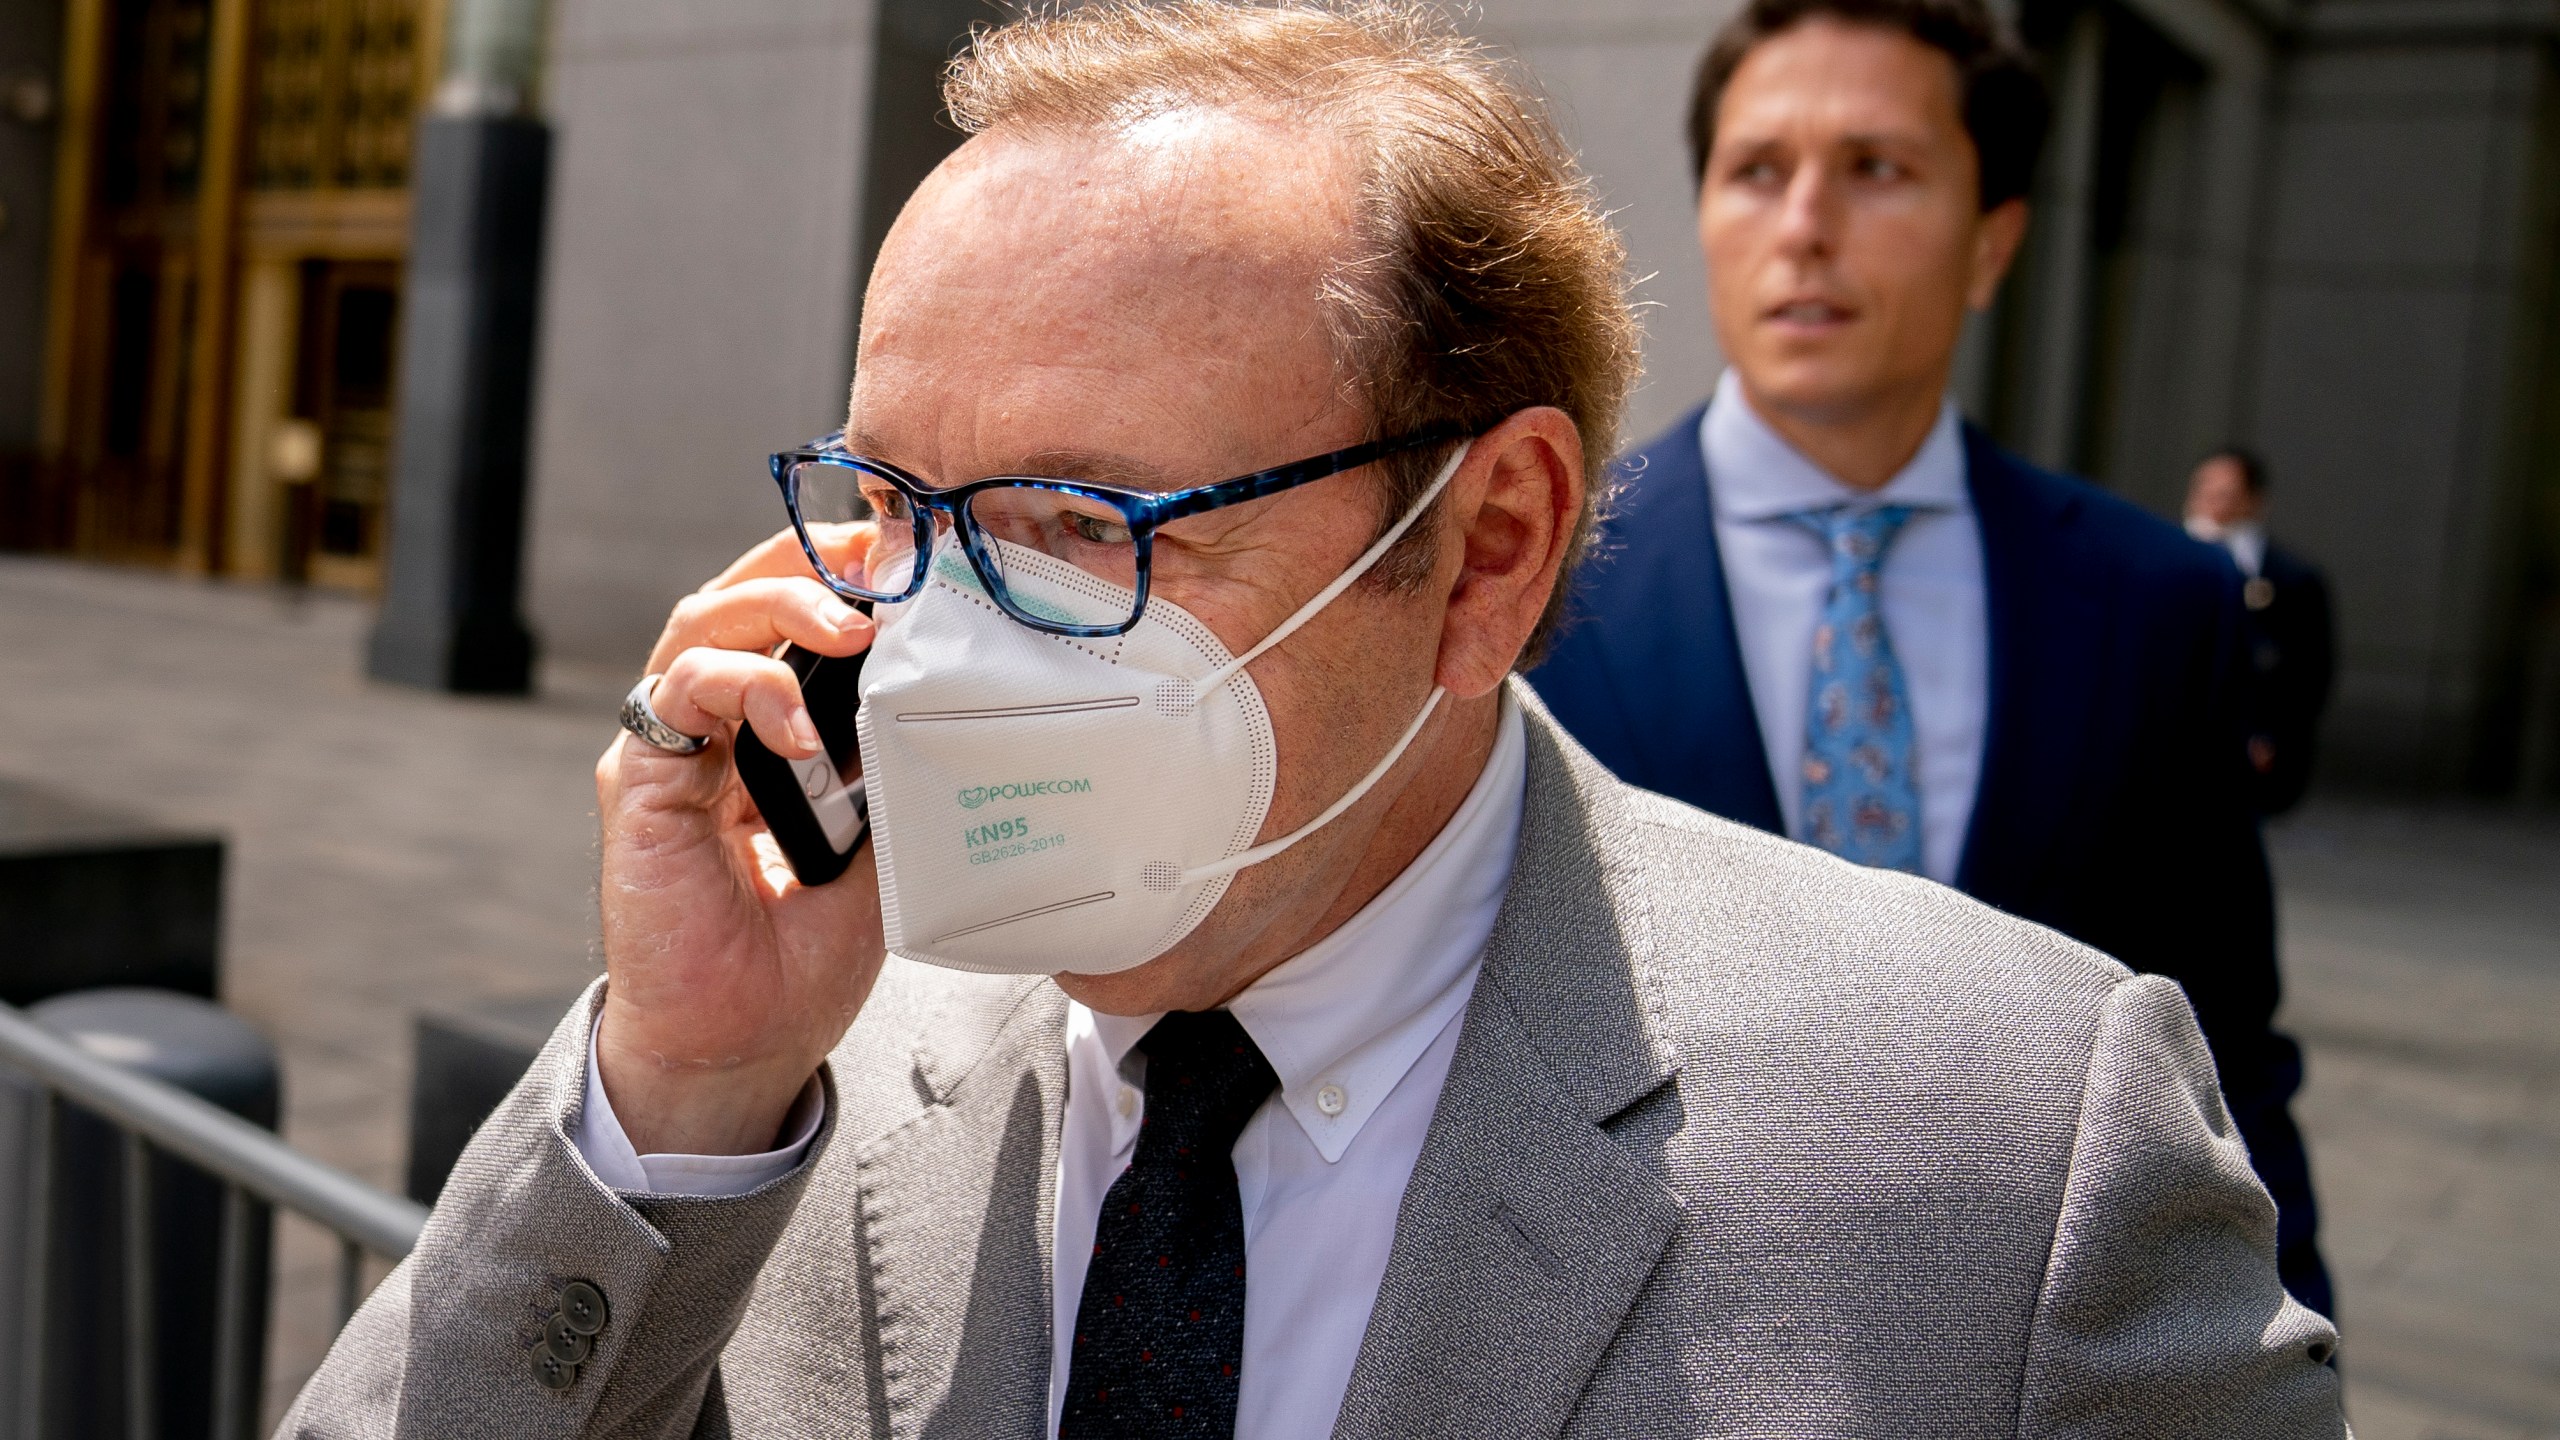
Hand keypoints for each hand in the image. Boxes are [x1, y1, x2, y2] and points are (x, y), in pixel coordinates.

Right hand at [594, 527, 884, 1154]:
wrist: (742, 1044)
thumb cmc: (803, 953)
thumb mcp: (884, 845)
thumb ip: (897, 768)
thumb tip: (960, 692)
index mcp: (766, 728)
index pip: (791, 614)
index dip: (843, 571)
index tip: (914, 554)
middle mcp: (709, 724)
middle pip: (740, 592)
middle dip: (810, 558)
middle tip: (884, 557)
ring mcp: (669, 749)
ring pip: (703, 623)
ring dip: (779, 606)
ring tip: (853, 626)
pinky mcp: (638, 783)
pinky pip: (679, 694)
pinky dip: (744, 686)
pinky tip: (798, 726)